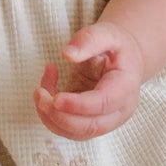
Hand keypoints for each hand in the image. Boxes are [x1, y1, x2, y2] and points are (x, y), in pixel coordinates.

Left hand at [34, 20, 144, 141]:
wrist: (126, 59)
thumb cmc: (117, 46)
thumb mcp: (107, 33)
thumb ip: (89, 40)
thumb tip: (67, 54)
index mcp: (125, 87)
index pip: (103, 103)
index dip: (78, 105)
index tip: (55, 98)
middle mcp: (119, 110)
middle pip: (90, 126)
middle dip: (60, 116)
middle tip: (39, 95)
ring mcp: (106, 120)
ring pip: (76, 132)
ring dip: (51, 117)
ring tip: (39, 90)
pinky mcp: (90, 122)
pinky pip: (68, 128)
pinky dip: (51, 115)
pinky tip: (46, 90)